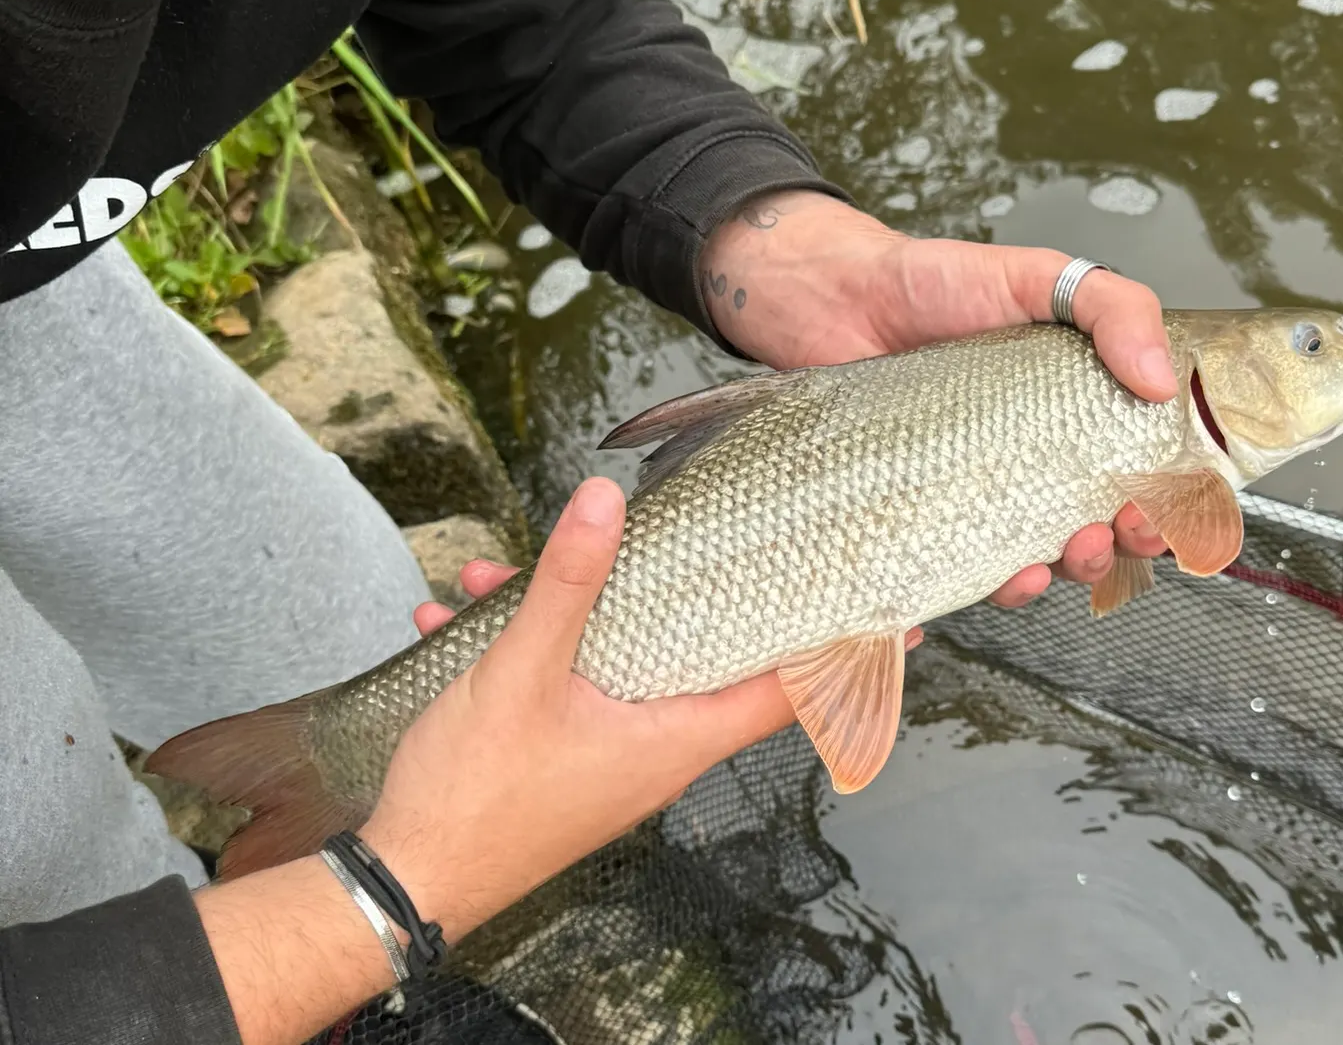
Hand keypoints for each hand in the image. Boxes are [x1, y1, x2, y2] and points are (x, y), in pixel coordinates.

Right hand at [359, 478, 920, 942]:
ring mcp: (610, 758)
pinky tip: (462, 620)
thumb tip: (607, 502)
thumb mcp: (521, 674)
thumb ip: (568, 586)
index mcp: (672, 737)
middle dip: (674, 590)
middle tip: (696, 540)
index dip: (838, 650)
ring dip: (570, 613)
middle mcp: (655, 752)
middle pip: (699, 656)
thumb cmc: (475, 796)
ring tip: (500, 576)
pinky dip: (527, 650)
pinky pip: (565, 687)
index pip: (784, 692)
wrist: (405, 882)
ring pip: (616, 661)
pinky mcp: (566, 762)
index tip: (896, 619)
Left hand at [699, 190, 1171, 605]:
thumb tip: (1163, 381)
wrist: (834, 298)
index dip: (1160, 506)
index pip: (1135, 477)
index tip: (1157, 513)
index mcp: (1071, 415)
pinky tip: (953, 593)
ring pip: (1021, 563)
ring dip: (1043, 579)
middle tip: (1102, 538)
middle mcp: (1026, 462)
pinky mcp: (912, 516)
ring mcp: (969, 493)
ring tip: (1038, 564)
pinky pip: (935, 574)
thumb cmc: (935, 284)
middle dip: (1108, 552)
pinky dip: (947, 598)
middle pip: (1087, 532)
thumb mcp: (1039, 275)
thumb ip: (1114, 307)